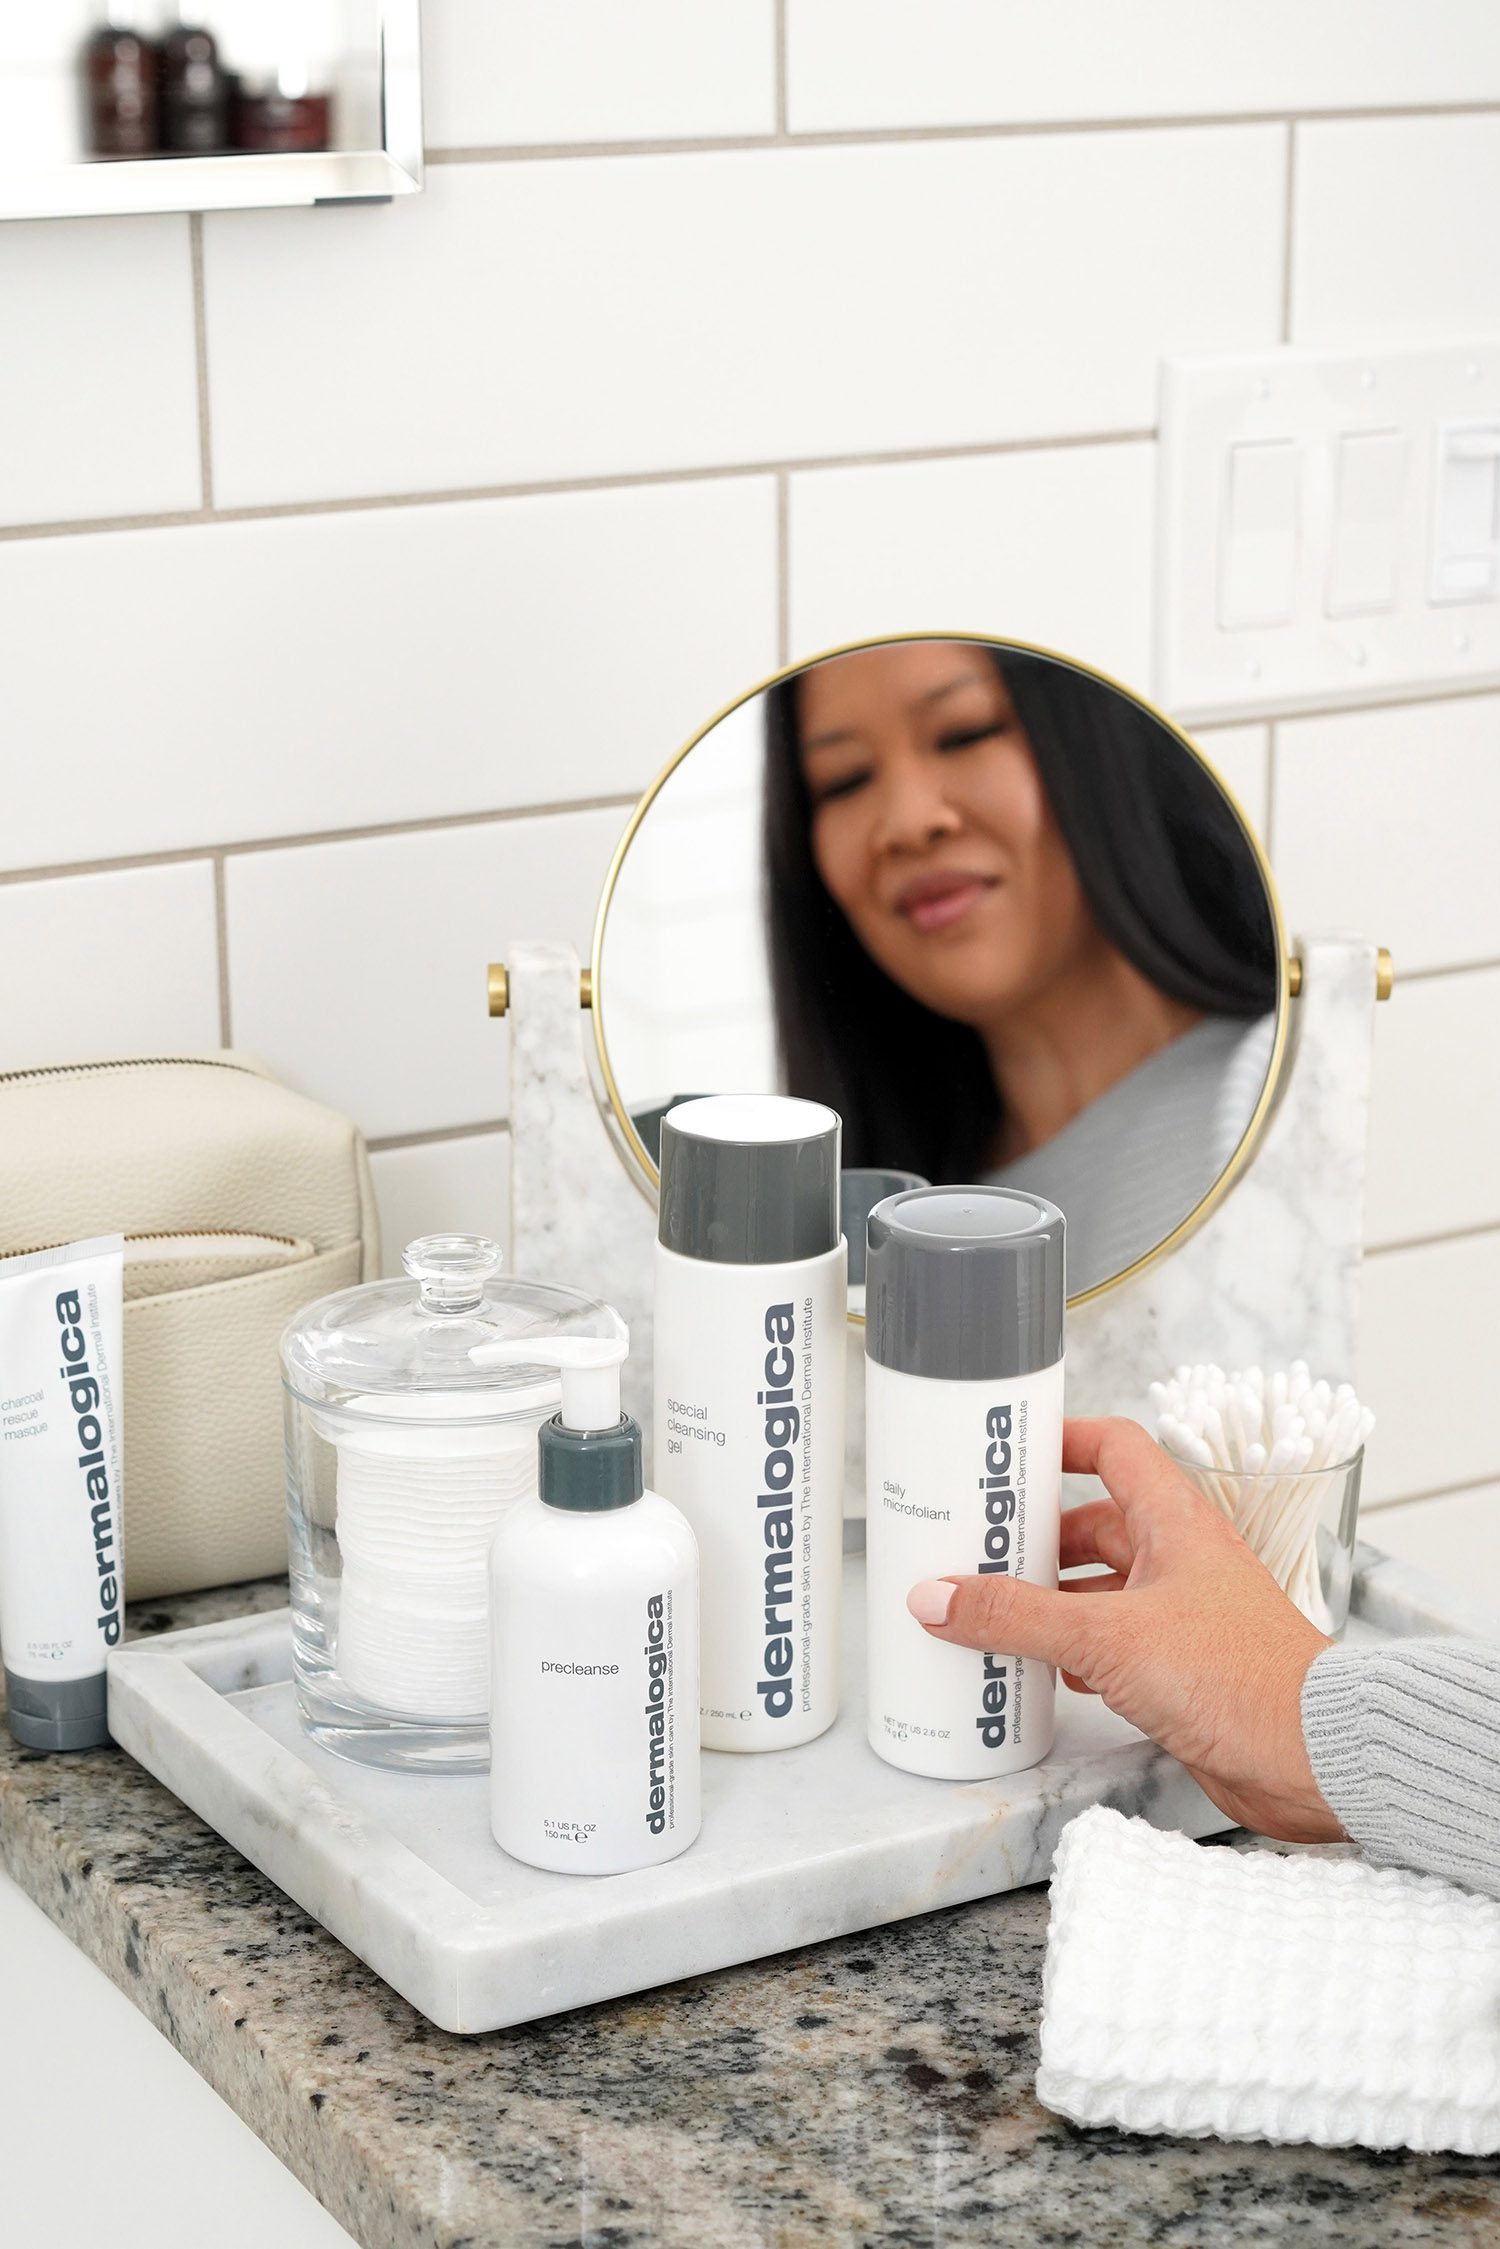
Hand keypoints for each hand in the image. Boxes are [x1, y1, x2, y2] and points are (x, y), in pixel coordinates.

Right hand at [907, 1416, 1341, 1841]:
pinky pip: (1113, 1644)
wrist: (1314, 1757)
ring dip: (1049, 1599)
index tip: (1006, 1455)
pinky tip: (1040, 1669)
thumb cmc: (1239, 1676)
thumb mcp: (1107, 1637)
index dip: (1060, 1441)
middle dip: (1036, 1537)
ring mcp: (1182, 1615)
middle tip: (974, 1546)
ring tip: (990, 1609)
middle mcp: (1180, 1560)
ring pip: (1100, 1589)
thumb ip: (1018, 1617)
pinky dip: (1073, 1651)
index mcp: (1174, 1522)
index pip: (1114, 1448)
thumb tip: (938, 1596)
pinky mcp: (1182, 1669)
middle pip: (1095, 1524)